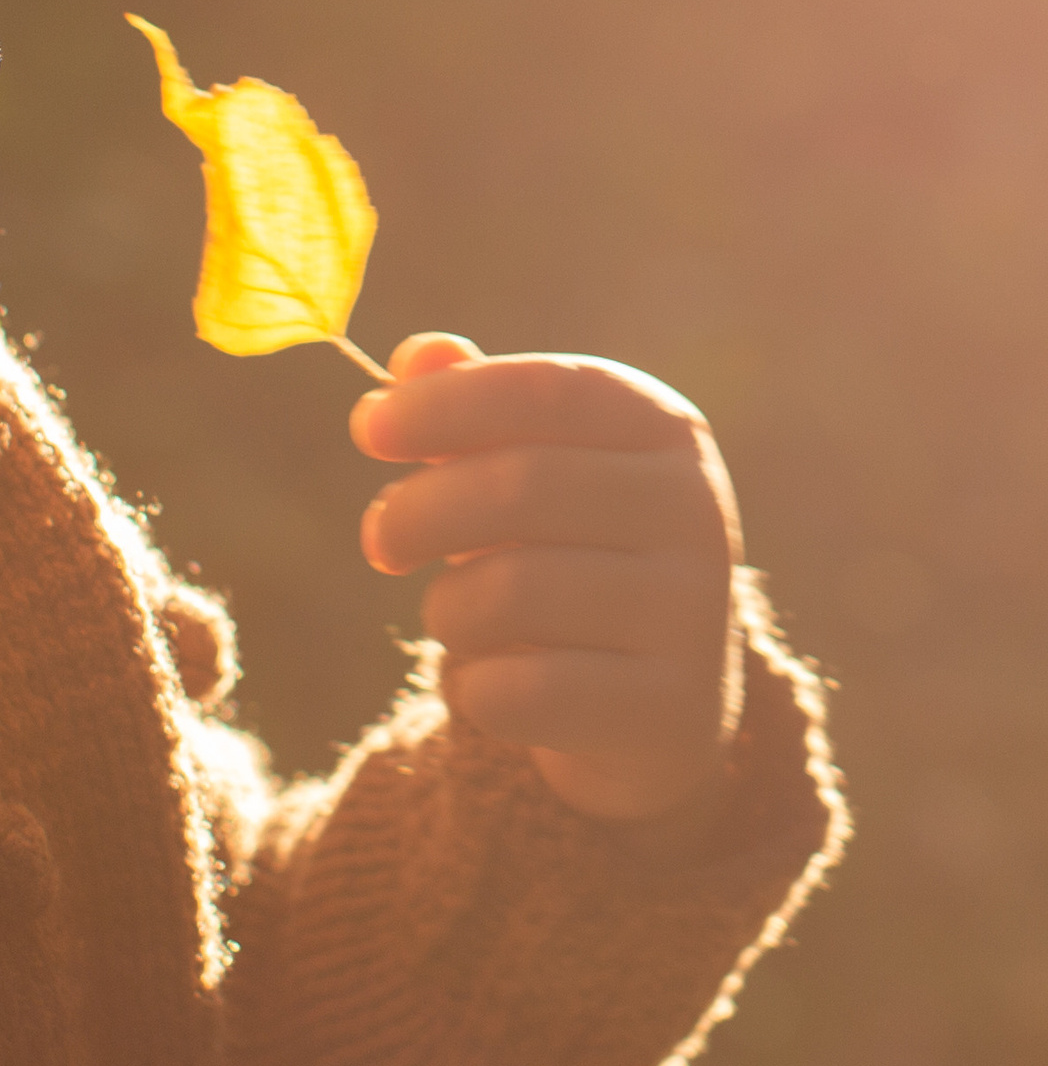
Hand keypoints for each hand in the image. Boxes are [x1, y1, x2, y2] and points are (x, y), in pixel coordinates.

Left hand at [352, 334, 741, 823]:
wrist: (653, 707)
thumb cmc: (567, 556)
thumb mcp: (525, 469)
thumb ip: (469, 407)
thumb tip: (420, 355)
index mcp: (664, 429)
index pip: (546, 390)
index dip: (445, 403)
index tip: (370, 429)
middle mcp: (696, 511)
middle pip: (519, 486)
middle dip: (418, 512)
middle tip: (379, 541)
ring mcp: (694, 615)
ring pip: (508, 594)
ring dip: (447, 611)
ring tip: (457, 617)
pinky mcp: (671, 710)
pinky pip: (519, 693)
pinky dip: (472, 689)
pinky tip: (492, 686)